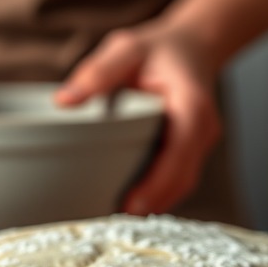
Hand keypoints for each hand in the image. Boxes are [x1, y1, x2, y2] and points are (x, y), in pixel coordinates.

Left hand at [54, 22, 221, 214]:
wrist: (191, 46)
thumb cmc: (157, 49)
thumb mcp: (125, 48)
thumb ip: (97, 72)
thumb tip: (64, 101)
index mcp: (191, 105)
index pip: (180, 151)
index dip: (158, 181)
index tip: (132, 204)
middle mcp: (203, 128)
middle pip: (183, 178)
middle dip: (153, 201)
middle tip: (114, 220)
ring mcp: (201, 143)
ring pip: (183, 184)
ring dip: (155, 202)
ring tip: (117, 217)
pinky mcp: (192, 152)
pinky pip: (178, 179)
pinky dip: (158, 194)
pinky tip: (130, 204)